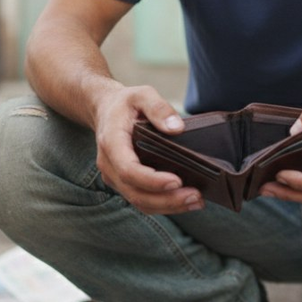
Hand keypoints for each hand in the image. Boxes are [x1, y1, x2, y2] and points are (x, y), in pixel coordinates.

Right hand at [93, 85, 204, 214]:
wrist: (105, 110)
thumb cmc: (126, 103)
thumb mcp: (142, 94)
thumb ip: (159, 108)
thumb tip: (177, 128)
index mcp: (111, 142)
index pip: (129, 170)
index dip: (152, 180)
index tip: (177, 181)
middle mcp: (109, 164)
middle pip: (136, 192)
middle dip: (166, 200)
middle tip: (195, 196)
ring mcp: (115, 177)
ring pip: (139, 202)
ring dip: (168, 206)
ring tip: (196, 201)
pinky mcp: (123, 183)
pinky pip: (141, 200)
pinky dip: (163, 205)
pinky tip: (185, 201)